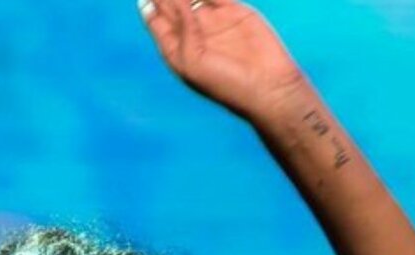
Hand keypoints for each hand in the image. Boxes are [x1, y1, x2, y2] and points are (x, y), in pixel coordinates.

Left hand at [140, 0, 307, 121]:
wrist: (266, 86)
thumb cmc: (224, 83)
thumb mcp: (192, 62)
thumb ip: (182, 31)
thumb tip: (179, 2)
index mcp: (177, 50)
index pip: (157, 21)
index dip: (149, 6)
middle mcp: (193, 33)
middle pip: (171, 5)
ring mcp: (213, 21)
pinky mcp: (234, 11)